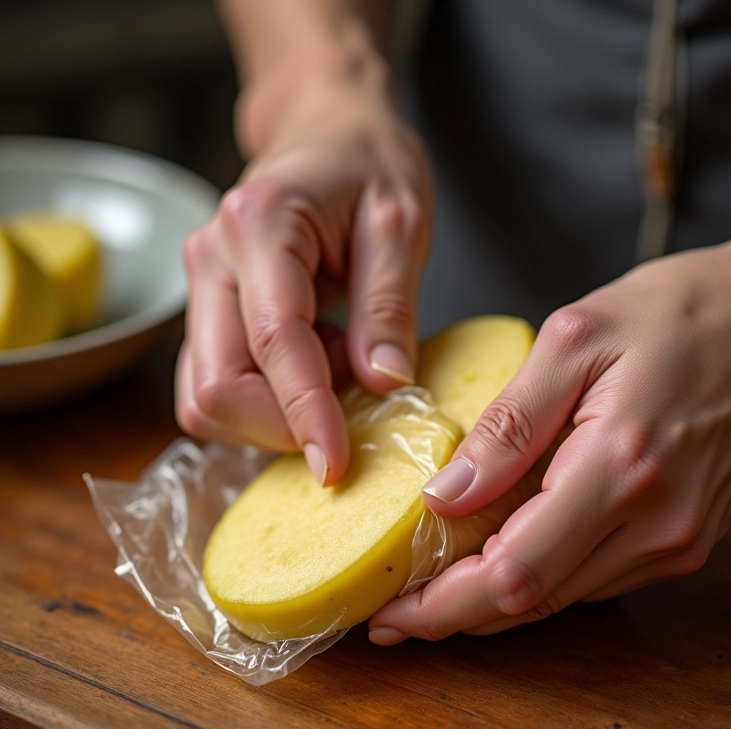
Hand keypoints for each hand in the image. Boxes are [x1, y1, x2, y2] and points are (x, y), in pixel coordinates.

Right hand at [176, 72, 431, 485]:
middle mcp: (211, 261)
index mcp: (259, 225)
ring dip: (272, 416)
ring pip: (205, 396)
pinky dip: (265, 401)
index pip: (272, 343)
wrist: (327, 131)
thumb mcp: (401, 223)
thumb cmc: (368, 163)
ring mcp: (201, 288)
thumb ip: (389, 306)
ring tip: (337, 375)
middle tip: (350, 412)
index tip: (337, 466)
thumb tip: (382, 385)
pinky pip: (218, 382)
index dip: (304, 414)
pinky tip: (315, 368)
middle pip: (217, 386)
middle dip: (280, 426)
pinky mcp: (209, 311)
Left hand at [369, 226, 730, 643]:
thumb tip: (445, 494)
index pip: (517, 573)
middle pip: (534, 600)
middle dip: (456, 614)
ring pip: (563, 596)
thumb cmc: (679, 313)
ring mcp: (677, 538)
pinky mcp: (685, 536)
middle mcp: (657, 523)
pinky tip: (500, 552)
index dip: (446, 604)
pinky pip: (594, 575)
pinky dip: (538, 573)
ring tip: (434, 580)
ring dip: (493, 596)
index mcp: (621, 467)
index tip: (392, 611)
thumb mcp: (576, 340)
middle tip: (396, 610)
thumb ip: (509, 425)